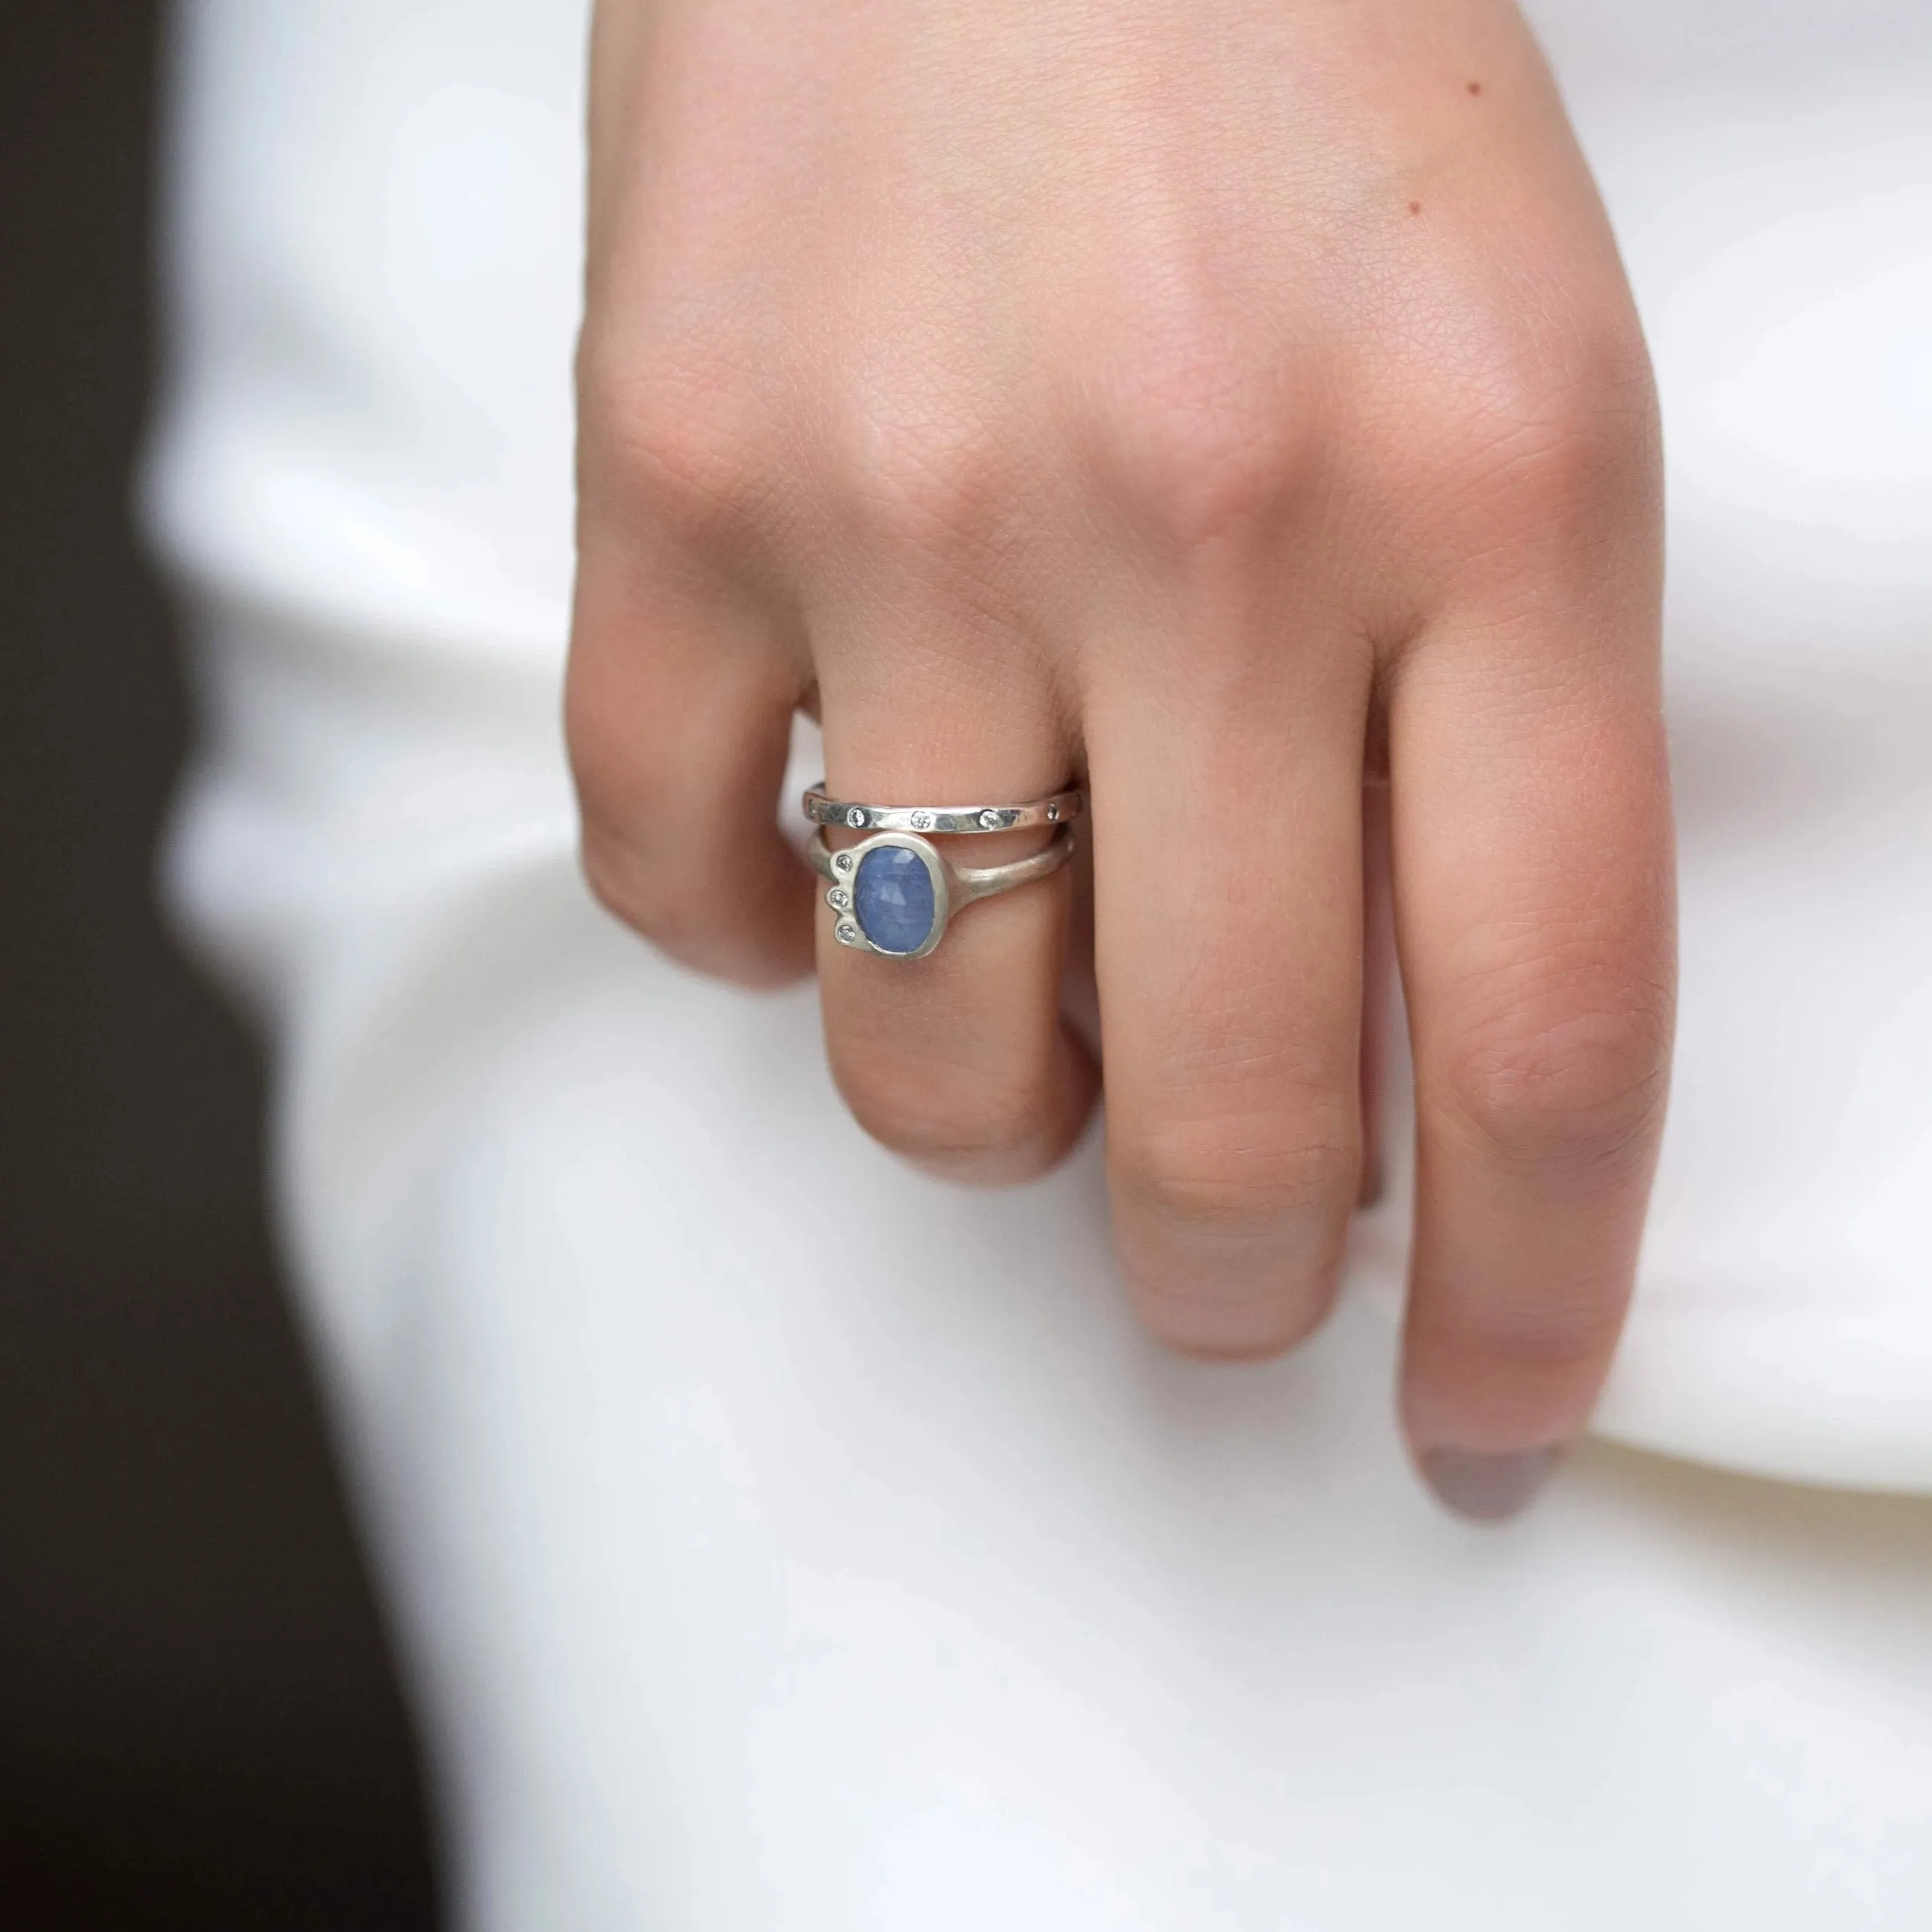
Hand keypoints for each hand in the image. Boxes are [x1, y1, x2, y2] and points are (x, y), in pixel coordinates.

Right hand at [567, 0, 1673, 1513]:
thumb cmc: (1290, 90)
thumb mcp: (1505, 379)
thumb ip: (1476, 730)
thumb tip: (1383, 1064)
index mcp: (1499, 483)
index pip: (1538, 1032)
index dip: (1520, 1299)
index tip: (1476, 1421)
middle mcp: (1198, 516)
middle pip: (1212, 1113)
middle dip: (1225, 1280)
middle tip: (1221, 1288)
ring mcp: (902, 504)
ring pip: (928, 1054)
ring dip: (990, 1110)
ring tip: (1027, 994)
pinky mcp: (666, 482)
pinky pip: (679, 882)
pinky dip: (754, 942)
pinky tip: (820, 847)